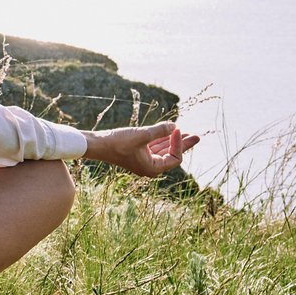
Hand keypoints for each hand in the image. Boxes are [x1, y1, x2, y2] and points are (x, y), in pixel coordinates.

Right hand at [81, 121, 199, 177]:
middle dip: (183, 143)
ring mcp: (143, 160)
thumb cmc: (118, 143)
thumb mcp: (141, 135)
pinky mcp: (137, 152)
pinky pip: (154, 146)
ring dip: (172, 140)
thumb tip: (175, 126)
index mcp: (153, 168)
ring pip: (163, 149)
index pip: (174, 157)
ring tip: (186, 132)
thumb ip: (159, 130)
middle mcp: (150, 166)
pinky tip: (168, 131)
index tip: (176, 128)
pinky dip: (161, 139)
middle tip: (197, 136)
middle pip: (172, 155)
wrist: (98, 144)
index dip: (179, 143)